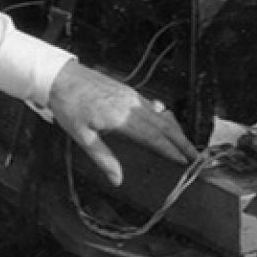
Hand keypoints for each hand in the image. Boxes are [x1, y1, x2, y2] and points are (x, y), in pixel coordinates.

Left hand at [47, 60, 195, 187]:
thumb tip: (117, 179)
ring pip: (161, 114)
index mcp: (122, 117)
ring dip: (175, 130)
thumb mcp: (82, 136)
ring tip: (186, 144)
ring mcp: (131, 96)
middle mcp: (131, 105)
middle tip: (196, 156)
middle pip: (164, 125)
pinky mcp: (128, 91)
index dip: (170, 150)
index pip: (154, 136)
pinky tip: (167, 124)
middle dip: (181, 141)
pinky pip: (152, 106)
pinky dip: (164, 118)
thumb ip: (103, 158)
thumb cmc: (69, 106)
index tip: (184, 161)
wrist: (61, 76)